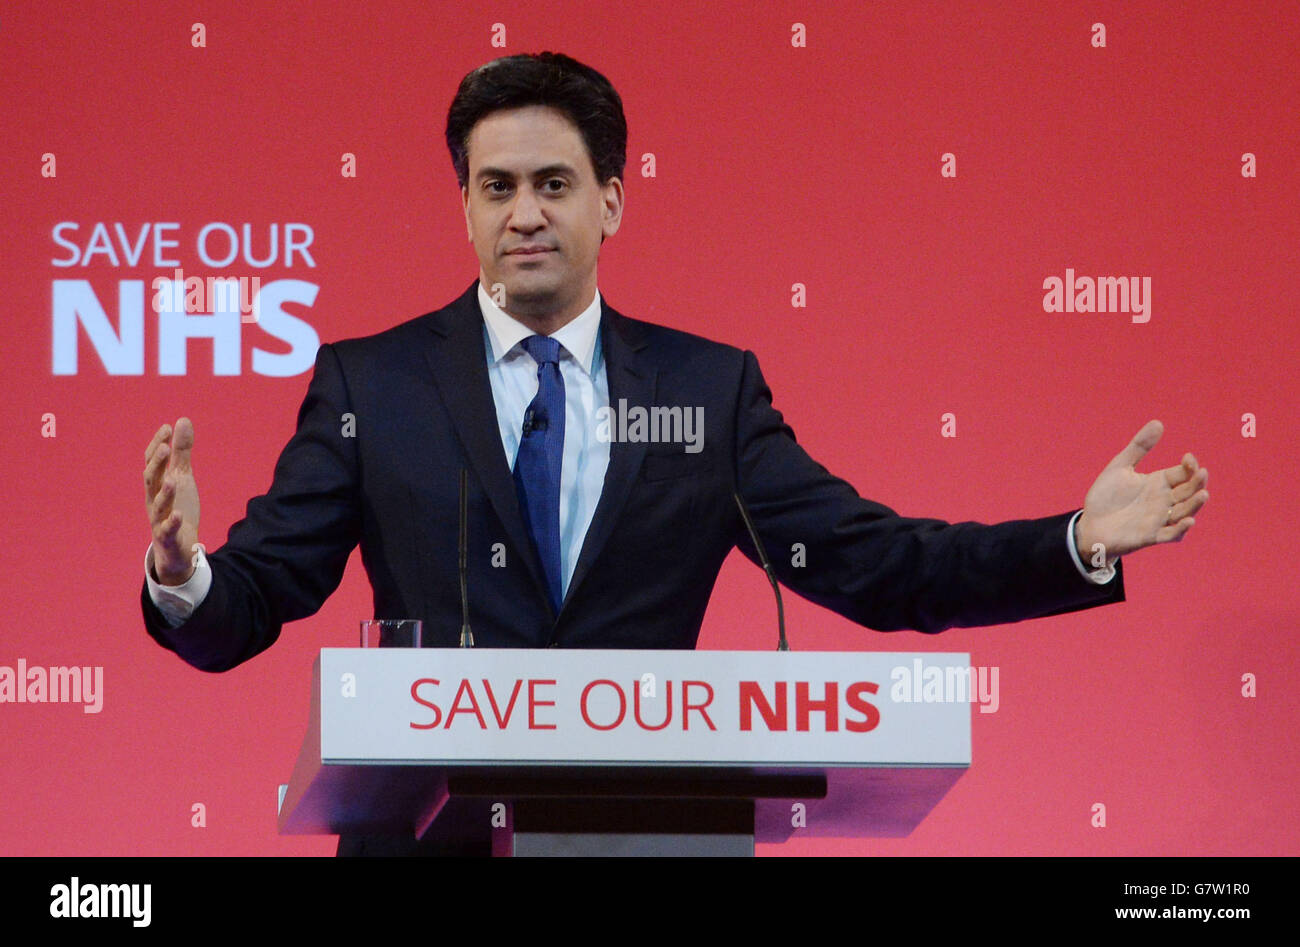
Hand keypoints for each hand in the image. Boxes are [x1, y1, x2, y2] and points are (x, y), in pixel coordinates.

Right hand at [144, 418, 200, 584]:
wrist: (177, 546)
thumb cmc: (177, 506)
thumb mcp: (181, 476)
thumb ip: (181, 451)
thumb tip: (182, 420)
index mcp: (157, 483)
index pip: (153, 461)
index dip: (157, 445)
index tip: (167, 428)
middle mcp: (153, 499)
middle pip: (151, 479)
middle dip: (156, 464)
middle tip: (164, 447)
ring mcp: (159, 518)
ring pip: (158, 504)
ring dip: (164, 492)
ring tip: (172, 479)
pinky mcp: (168, 536)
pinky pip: (167, 529)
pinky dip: (171, 522)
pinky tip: (178, 514)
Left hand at [1075, 420, 1207, 565]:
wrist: (1090, 523)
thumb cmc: (1106, 496)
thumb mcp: (1120, 467)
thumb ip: (1139, 446)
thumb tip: (1158, 422)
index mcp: (1159, 483)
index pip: (1183, 473)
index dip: (1189, 466)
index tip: (1188, 458)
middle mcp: (1164, 500)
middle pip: (1189, 491)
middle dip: (1197, 483)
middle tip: (1202, 473)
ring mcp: (1159, 519)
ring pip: (1185, 512)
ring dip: (1195, 504)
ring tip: (1203, 494)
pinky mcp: (1150, 536)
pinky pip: (1170, 534)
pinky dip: (1180, 529)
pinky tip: (1188, 521)